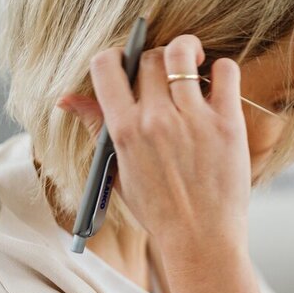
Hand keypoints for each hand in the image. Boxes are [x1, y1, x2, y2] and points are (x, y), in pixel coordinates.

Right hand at [61, 35, 269, 292]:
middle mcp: (156, 119)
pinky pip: (225, 71)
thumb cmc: (160, 211)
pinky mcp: (227, 124)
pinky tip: (218, 83)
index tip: (128, 63)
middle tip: (167, 77)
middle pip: (149, 58)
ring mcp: (193, 120)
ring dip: (187, 51)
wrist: (201, 241)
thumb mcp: (118, 171)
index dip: (116, 56)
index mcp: (124, 130)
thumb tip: (66, 99)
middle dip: (155, 61)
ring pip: (183, 54)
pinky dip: (222, 69)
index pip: (106, 66)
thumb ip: (97, 129)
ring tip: (193, 64)